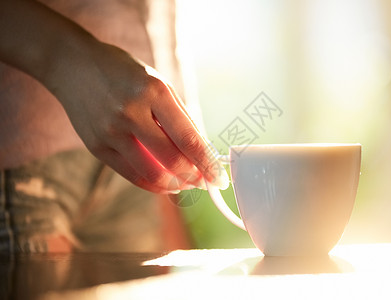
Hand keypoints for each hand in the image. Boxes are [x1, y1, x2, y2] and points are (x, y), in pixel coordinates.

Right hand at [49, 41, 227, 192]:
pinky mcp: (97, 146)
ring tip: (186, 183)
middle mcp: (131, 112)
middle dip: (195, 177)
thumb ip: (180, 117)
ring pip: (153, 174)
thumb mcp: (158, 83)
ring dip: (176, 185)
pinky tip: (165, 183)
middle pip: (173, 160)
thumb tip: (202, 151)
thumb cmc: (124, 73)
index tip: (219, 178)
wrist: (74, 65)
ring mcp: (111, 131)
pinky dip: (153, 184)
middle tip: (205, 182)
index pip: (189, 138)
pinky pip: (131, 175)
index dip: (208, 163)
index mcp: (154, 91)